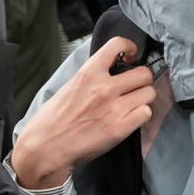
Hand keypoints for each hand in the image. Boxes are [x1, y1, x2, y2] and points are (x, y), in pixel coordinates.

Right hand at [14, 34, 162, 189]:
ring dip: (143, 99)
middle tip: (134, 87)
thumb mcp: (67, 88)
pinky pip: (146, 114)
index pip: (117, 45)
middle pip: (144, 74)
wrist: (44, 149)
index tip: (130, 55)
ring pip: (149, 94)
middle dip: (142, 80)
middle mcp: (104, 87)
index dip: (129, 47)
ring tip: (132, 105)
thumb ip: (90, 79)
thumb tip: (106, 75)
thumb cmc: (49, 122)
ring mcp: (114, 108)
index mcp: (88, 73)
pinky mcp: (120, 128)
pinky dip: (141, 116)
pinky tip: (130, 119)